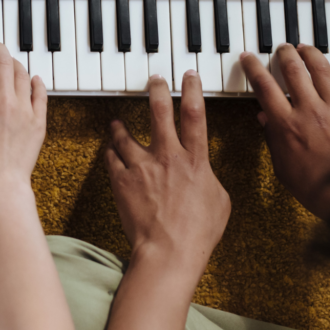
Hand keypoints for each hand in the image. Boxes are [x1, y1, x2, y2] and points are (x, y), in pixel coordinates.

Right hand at [0, 42, 47, 203]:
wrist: (0, 184)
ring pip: (23, 74)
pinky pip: (41, 94)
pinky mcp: (39, 120)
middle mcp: (4, 101)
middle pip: (3, 62)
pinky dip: (37, 82)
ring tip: (10, 62)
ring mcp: (24, 109)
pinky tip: (34, 78)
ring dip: (15, 63)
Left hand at [106, 71, 230, 280]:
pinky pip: (112, 158)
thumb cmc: (198, 234)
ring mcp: (142, 167)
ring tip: (117, 122)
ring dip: (120, 127)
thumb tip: (205, 173)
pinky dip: (110, 152)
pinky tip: (110, 151)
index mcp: (195, 160)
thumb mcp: (220, 202)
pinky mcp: (122, 181)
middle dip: (156, 90)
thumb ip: (210, 180)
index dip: (193, 91)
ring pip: (126, 135)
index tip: (189, 77)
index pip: (195, 115)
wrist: (168, 252)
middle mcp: (167, 157)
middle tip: (153, 79)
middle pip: (159, 112)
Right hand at [241, 43, 329, 219]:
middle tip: (281, 49)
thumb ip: (273, 140)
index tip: (249, 58)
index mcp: (287, 126)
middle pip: (293, 70)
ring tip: (305, 47)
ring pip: (321, 69)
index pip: (264, 86)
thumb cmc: (318, 189)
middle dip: (283, 54)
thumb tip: (264, 119)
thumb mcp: (283, 169)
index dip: (253, 67)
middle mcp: (310, 111)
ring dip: (310, 53)